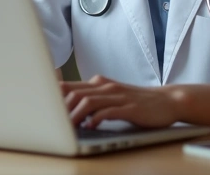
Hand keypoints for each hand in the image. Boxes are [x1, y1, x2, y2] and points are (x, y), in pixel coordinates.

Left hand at [60, 75, 180, 128]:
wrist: (167, 101)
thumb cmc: (137, 102)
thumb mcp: (112, 97)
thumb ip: (93, 99)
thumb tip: (69, 108)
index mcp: (100, 83)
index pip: (70, 86)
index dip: (54, 96)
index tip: (41, 107)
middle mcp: (106, 86)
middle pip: (75, 92)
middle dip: (60, 107)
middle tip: (51, 121)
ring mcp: (118, 96)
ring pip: (88, 101)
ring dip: (75, 114)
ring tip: (68, 126)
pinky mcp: (129, 107)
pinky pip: (108, 111)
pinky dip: (96, 119)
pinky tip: (91, 126)